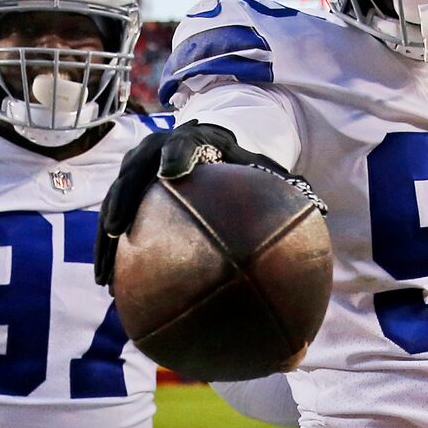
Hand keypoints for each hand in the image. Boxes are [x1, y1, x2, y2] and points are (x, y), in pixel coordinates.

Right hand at [93, 122, 309, 285]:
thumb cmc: (236, 159)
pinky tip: (112, 288)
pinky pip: (114, 224)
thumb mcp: (259, 166)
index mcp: (192, 140)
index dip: (176, 154)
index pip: (181, 143)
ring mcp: (135, 172)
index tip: (174, 173)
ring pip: (114, 202)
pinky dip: (111, 252)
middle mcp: (155, 151)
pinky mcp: (126, 194)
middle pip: (131, 173)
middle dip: (122, 199)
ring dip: (106, 238)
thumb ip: (283, 186)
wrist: (207, 141)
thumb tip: (322, 211)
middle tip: (119, 228)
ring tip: (105, 277)